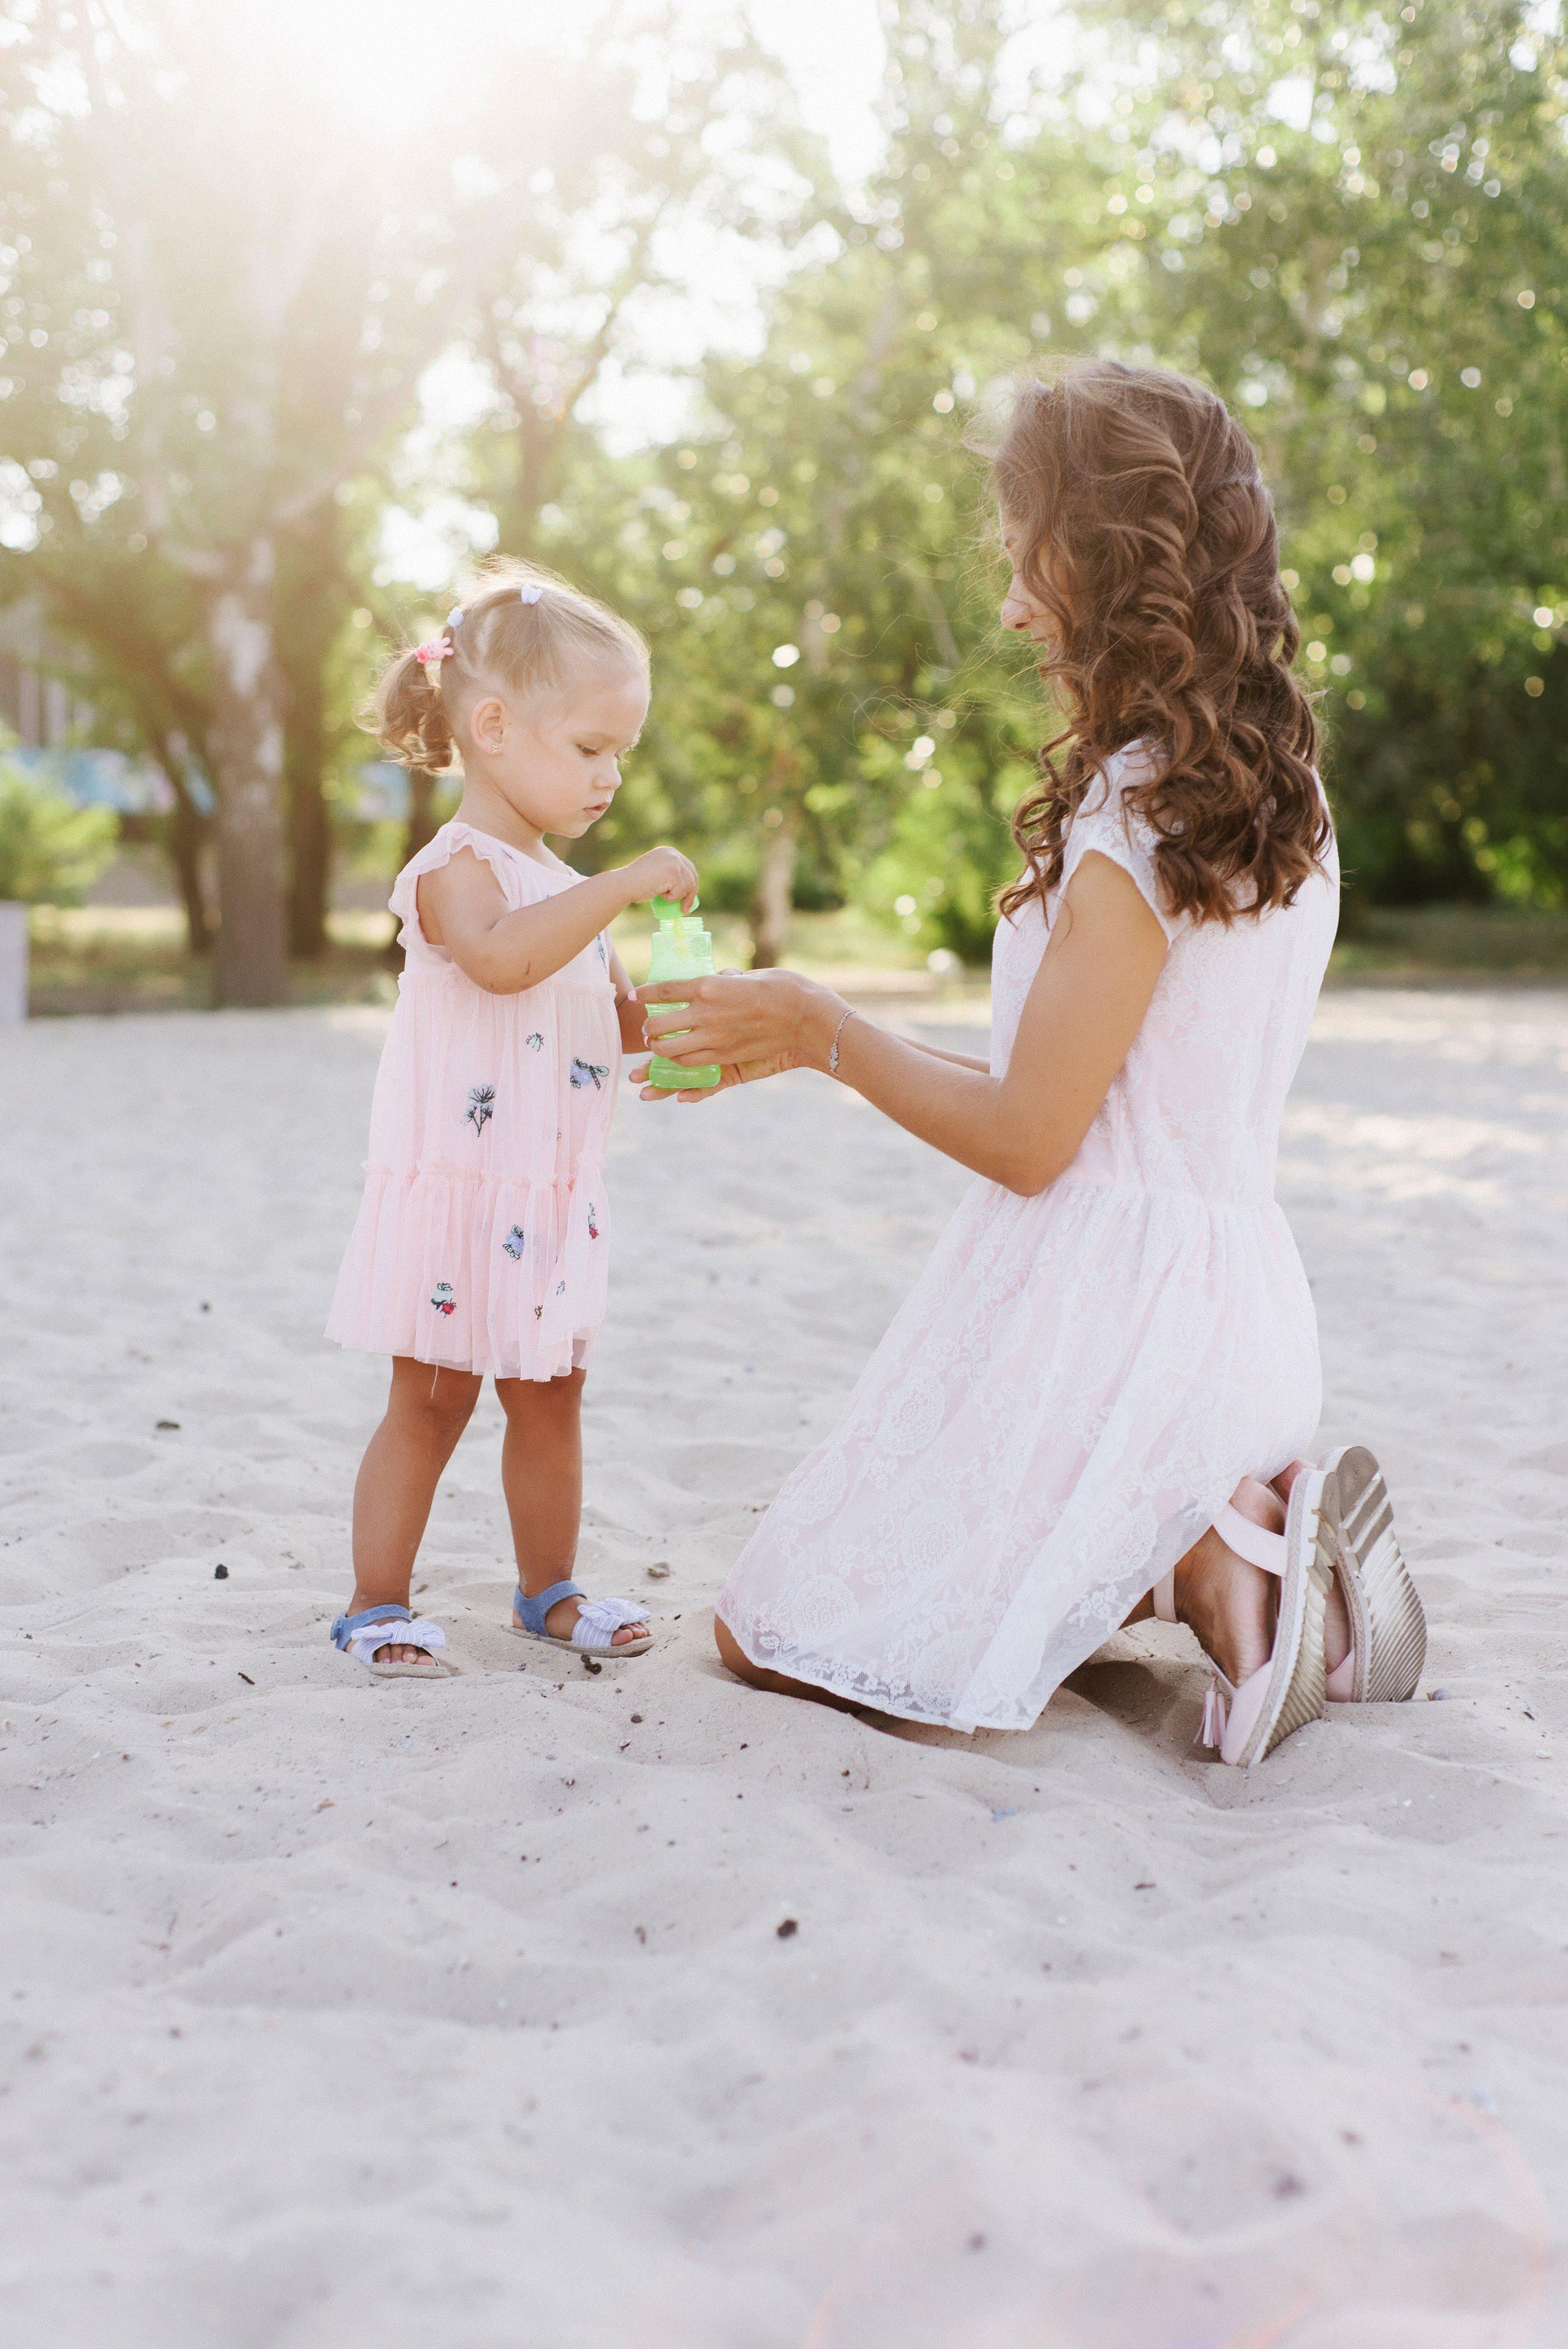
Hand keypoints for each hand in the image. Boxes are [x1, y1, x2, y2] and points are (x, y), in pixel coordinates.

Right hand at [622, 845, 697, 910]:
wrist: (624, 884)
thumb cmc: (636, 883)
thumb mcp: (656, 872)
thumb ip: (669, 873)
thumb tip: (687, 887)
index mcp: (669, 851)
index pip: (689, 869)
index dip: (691, 885)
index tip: (688, 899)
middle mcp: (673, 854)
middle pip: (692, 877)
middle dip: (690, 895)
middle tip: (685, 909)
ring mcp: (674, 862)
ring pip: (688, 886)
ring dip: (677, 896)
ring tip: (661, 895)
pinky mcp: (673, 873)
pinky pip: (681, 892)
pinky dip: (671, 898)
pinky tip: (659, 893)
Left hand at [633, 967, 841, 1100]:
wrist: (807, 1018)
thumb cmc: (784, 988)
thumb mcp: (749, 975)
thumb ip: (727, 978)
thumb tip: (717, 976)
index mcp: (709, 986)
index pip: (665, 991)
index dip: (646, 995)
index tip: (636, 997)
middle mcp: (706, 1014)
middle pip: (660, 1027)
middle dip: (650, 1029)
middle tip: (650, 1029)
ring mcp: (715, 1039)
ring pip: (671, 1052)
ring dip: (660, 1052)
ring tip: (659, 1048)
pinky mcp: (727, 1058)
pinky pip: (693, 1066)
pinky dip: (680, 1067)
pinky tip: (677, 1066)